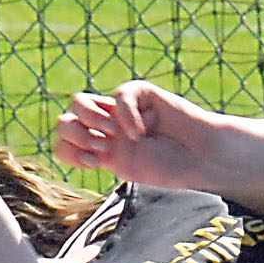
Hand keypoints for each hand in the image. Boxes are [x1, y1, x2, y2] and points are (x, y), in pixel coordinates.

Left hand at [54, 81, 220, 187]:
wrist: (201, 157)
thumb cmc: (171, 168)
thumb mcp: (128, 168)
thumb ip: (101, 156)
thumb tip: (66, 141)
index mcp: (100, 151)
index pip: (63, 144)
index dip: (69, 151)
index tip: (94, 162)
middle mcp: (105, 129)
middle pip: (64, 122)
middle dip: (77, 135)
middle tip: (102, 147)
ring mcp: (119, 110)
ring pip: (78, 102)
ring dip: (90, 119)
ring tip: (113, 134)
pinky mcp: (138, 94)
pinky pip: (118, 95)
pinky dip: (127, 114)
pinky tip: (142, 130)